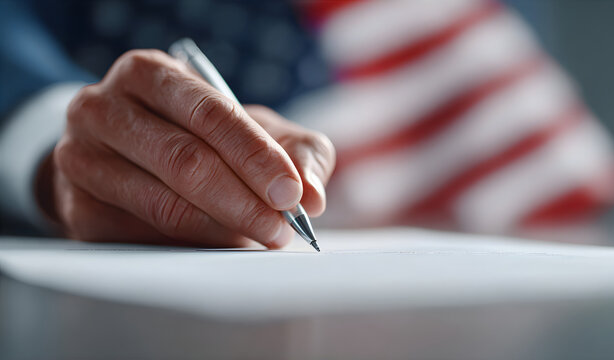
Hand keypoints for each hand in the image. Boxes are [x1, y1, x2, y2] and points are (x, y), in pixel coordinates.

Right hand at [38, 49, 334, 247]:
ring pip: (163, 205)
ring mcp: (81, 159)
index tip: (291, 193)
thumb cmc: (197, 136)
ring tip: (259, 239)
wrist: (126, 156)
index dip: (255, 156)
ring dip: (222, 230)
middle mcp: (102, 108)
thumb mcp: (250, 128)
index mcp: (149, 74)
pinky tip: (218, 246)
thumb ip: (294, 151)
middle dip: (244, 201)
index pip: (210, 113)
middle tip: (281, 229)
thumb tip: (313, 196)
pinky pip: (143, 238)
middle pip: (184, 160)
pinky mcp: (77, 210)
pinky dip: (191, 248)